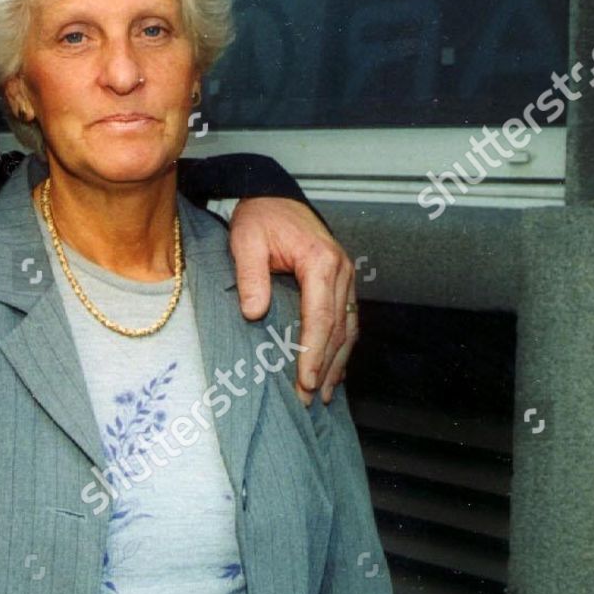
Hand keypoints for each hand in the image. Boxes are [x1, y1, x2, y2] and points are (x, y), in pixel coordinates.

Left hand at [227, 197, 355, 404]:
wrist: (272, 195)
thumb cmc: (259, 218)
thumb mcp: (245, 241)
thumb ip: (251, 277)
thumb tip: (254, 314)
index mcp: (320, 262)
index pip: (320, 317)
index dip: (313, 352)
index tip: (304, 380)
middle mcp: (341, 271)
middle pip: (338, 329)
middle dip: (324, 366)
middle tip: (309, 397)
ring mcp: (345, 276)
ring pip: (348, 327)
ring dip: (337, 362)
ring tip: (323, 393)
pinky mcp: (341, 281)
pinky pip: (347, 319)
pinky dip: (341, 346)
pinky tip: (334, 368)